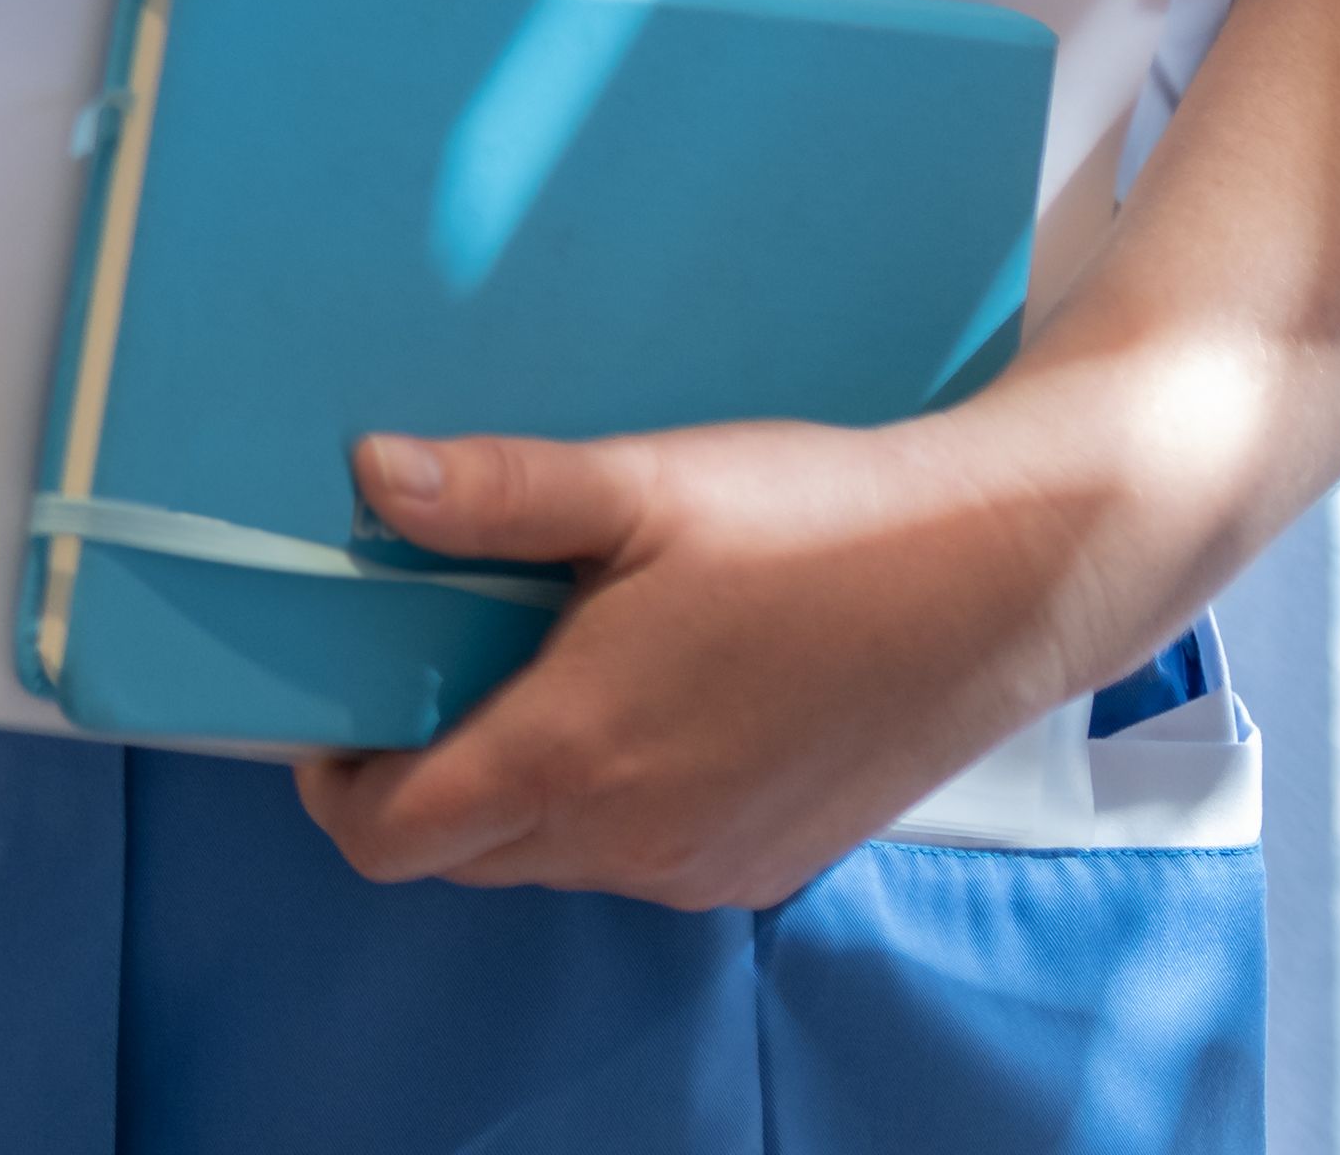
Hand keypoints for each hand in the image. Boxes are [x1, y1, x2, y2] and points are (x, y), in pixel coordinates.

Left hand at [291, 403, 1160, 911]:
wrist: (1006, 578)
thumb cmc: (820, 524)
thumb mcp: (643, 484)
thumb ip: (495, 492)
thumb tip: (368, 473)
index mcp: (575, 758)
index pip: (390, 836)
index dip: (334, 781)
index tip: (333, 703)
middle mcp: (631, 842)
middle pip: (460, 854)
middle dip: (416, 780)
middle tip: (421, 666)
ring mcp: (703, 867)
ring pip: (549, 858)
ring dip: (514, 786)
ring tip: (529, 664)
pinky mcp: (766, 865)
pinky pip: (637, 857)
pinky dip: (604, 799)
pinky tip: (637, 697)